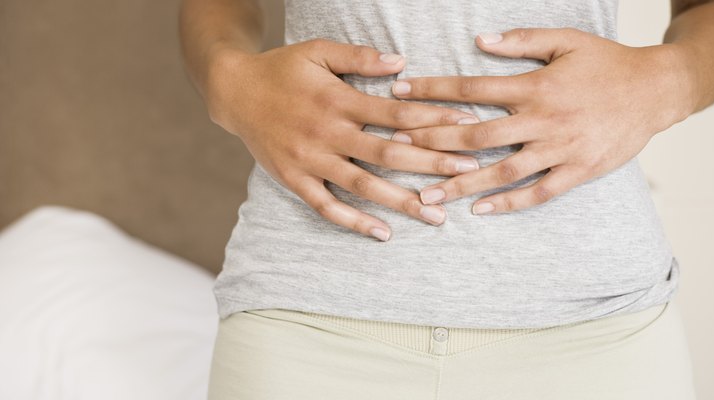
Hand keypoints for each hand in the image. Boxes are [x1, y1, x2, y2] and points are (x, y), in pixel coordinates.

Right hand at [204, 39, 482, 240]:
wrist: (233, 91)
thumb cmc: (282, 68)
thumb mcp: (318, 50)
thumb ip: (359, 57)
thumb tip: (401, 63)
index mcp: (338, 99)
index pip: (396, 112)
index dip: (434, 119)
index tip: (467, 126)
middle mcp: (327, 132)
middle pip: (388, 153)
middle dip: (431, 164)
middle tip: (467, 174)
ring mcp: (309, 160)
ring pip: (363, 185)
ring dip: (402, 201)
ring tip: (437, 216)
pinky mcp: (294, 180)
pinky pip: (327, 207)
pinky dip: (354, 221)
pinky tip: (383, 233)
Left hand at [389, 28, 692, 214]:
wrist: (657, 90)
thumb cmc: (607, 63)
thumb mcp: (567, 40)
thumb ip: (522, 41)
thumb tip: (480, 42)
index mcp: (535, 86)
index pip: (472, 89)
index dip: (433, 91)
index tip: (400, 94)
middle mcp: (543, 119)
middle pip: (477, 135)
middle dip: (433, 142)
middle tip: (396, 149)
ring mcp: (560, 148)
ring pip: (502, 171)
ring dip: (461, 183)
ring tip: (426, 194)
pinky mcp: (578, 170)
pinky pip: (538, 192)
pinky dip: (509, 202)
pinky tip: (480, 209)